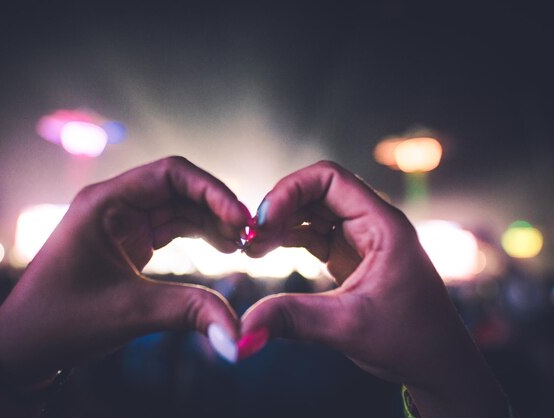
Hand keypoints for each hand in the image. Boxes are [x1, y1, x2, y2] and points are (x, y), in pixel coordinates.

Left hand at [0, 156, 248, 383]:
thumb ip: (187, 312)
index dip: (212, 190)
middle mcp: (115, 204)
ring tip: (242, 244)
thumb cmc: (60, 320)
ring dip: (212, 221)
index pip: (170, 174)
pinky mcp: (130, 241)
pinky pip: (172, 227)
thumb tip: (238, 333)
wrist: (26, 344)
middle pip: (179, 188)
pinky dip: (200, 235)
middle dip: (217, 207)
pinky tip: (223, 248)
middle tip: (250, 234)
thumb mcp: (127, 311)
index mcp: (105, 203)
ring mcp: (123, 222)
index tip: (241, 218)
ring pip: (179, 207)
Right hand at [241, 161, 507, 417]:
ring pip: (312, 211)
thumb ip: (294, 319)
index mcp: (382, 225)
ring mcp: (360, 239)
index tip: (264, 220)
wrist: (436, 364)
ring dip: (281, 223)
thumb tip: (244, 328)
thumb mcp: (348, 327)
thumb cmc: (410, 341)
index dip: (291, 190)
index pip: (330, 179)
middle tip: (252, 237)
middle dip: (280, 207)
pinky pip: (314, 234)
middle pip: (316, 191)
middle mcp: (371, 223)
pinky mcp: (350, 257)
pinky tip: (268, 251)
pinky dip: (289, 239)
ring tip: (254, 248)